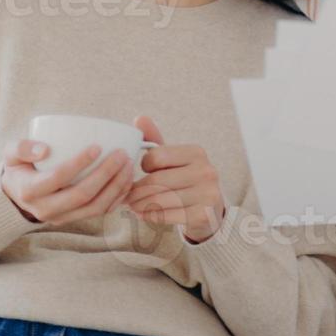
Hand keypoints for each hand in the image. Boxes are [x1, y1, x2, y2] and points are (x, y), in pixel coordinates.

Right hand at [0, 138, 134, 224]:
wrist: (18, 193)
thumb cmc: (19, 166)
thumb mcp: (11, 153)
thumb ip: (22, 147)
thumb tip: (45, 149)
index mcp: (30, 191)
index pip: (58, 178)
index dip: (79, 163)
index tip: (97, 146)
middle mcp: (46, 210)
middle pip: (82, 195)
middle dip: (106, 175)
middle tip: (121, 154)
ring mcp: (62, 218)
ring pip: (95, 208)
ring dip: (116, 187)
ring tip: (128, 165)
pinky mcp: (74, 220)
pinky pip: (100, 212)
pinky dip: (117, 197)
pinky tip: (127, 180)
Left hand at [124, 116, 226, 242]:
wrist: (210, 210)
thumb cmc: (185, 180)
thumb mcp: (173, 159)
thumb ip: (155, 141)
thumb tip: (139, 118)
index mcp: (196, 152)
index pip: (156, 156)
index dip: (143, 166)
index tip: (140, 173)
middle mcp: (205, 171)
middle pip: (156, 180)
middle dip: (136, 190)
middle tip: (126, 196)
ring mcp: (207, 193)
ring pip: (159, 199)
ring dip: (140, 205)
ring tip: (133, 206)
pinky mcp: (203, 214)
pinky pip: (166, 215)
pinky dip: (150, 216)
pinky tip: (144, 214)